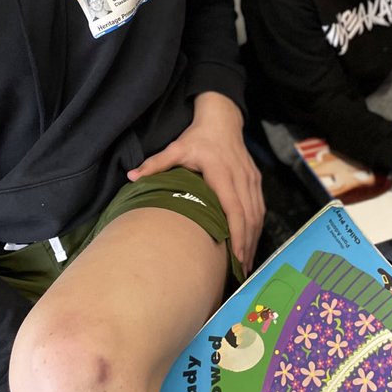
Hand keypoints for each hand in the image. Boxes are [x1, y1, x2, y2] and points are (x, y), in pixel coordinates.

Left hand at [127, 91, 264, 272]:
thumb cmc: (198, 137)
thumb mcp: (176, 147)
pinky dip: (257, 227)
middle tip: (241, 272)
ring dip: (253, 239)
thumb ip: (156, 163)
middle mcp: (241, 178)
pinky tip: (251, 242)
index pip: (234, 209)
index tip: (236, 257)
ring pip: (258, 214)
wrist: (222, 119)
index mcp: (222, 173)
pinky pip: (260, 207)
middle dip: (247, 246)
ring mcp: (251, 179)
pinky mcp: (255, 180)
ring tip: (246, 264)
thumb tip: (132, 176)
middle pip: (249, 217)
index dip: (237, 234)